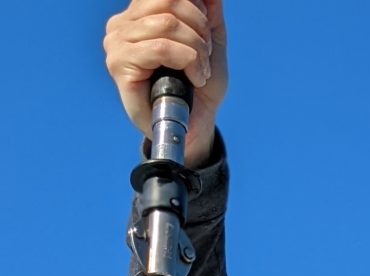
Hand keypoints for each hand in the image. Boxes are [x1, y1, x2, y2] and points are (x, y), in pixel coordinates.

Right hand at [104, 0, 227, 166]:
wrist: (193, 126)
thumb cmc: (198, 87)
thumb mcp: (210, 40)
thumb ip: (208, 12)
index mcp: (138, 13)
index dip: (195, 6)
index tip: (207, 33)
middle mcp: (122, 24)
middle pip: (169, 1)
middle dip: (199, 27)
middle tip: (207, 54)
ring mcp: (117, 43)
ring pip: (167, 24)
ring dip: (196, 48)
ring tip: (202, 69)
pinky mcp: (119, 64)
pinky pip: (160, 47)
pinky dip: (188, 61)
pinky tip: (196, 78)